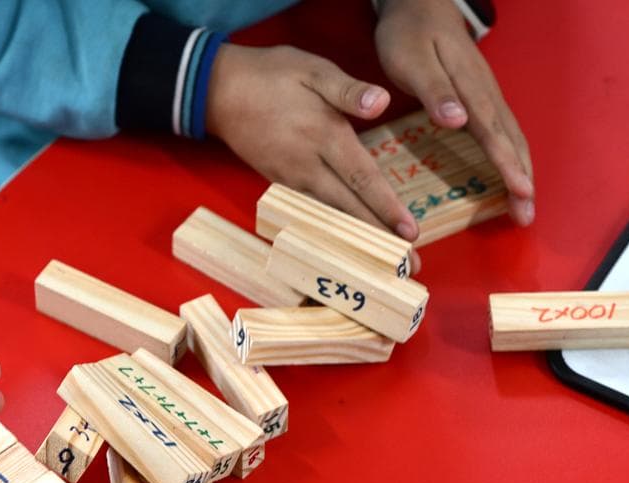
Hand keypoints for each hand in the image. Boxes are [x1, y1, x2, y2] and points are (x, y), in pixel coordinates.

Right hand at [207, 43, 422, 245]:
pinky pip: (312, 212)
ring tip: (382, 263)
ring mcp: (291, 178)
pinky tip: (347, 242)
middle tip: (410, 267)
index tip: (410, 234)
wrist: (219, 90)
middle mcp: (309, 165)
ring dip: (357, 240)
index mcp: (325, 136)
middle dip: (379, 238)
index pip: (363, 179)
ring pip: (330, 216)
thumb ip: (348, 89)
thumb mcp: (312, 69)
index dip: (387, 208)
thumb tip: (380, 102)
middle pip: (349, 208)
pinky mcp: (279, 182)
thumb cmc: (270, 76)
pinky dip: (332, 229)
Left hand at [375, 0, 534, 224]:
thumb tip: (459, 121)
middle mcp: (486, 92)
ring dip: (521, 171)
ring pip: (512, 136)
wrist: (419, 4)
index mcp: (469, 87)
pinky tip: (510, 174)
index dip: (507, 164)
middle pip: (511, 139)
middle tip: (526, 216)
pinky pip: (503, 131)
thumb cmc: (410, 33)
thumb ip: (435, 90)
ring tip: (524, 205)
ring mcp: (487, 94)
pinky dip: (512, 155)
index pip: (493, 131)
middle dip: (522, 178)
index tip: (521, 192)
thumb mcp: (412, 60)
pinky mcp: (481, 96)